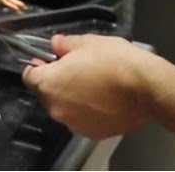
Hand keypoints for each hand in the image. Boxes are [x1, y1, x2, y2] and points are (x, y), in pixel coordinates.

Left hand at [21, 34, 155, 139]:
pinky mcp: (91, 132)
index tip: (47, 61)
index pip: (29, 76)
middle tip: (76, 69)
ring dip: (72, 97)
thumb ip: (66, 44)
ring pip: (65, 107)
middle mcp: (57, 108)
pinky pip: (82, 119)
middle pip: (46, 93)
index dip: (38, 66)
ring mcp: (74, 123)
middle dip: (57, 81)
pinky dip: (87, 111)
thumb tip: (56, 44)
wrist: (145, 88)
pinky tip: (103, 98)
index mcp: (50, 83)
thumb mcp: (88, 42)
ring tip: (94, 84)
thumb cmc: (116, 62)